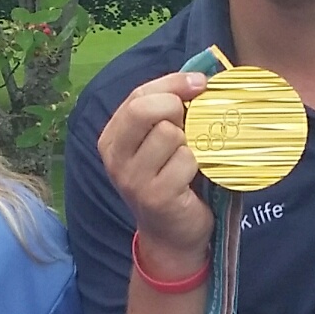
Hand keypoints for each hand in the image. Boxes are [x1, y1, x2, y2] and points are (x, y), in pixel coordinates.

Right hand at [96, 72, 217, 277]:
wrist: (172, 235)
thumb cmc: (172, 180)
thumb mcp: (160, 143)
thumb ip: (169, 111)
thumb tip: (201, 78)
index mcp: (113, 137)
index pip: (138, 94)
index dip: (173, 83)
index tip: (201, 83)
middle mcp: (115, 157)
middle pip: (145, 109)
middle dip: (176, 108)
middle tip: (191, 125)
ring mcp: (132, 179)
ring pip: (171, 135)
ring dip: (190, 144)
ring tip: (189, 161)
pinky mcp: (155, 196)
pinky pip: (186, 161)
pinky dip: (199, 166)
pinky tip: (194, 180)